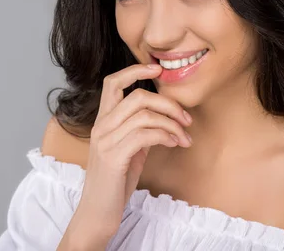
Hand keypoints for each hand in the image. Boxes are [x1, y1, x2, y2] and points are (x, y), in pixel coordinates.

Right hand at [73, 63, 192, 238]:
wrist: (97, 213)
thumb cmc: (115, 182)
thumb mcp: (127, 150)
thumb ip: (138, 131)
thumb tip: (164, 118)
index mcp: (102, 121)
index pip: (112, 82)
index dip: (135, 71)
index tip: (158, 70)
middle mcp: (100, 126)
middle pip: (137, 96)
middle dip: (168, 104)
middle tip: (186, 118)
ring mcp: (105, 141)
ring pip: (144, 114)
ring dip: (172, 123)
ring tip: (184, 136)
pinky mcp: (113, 157)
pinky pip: (145, 135)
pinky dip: (165, 135)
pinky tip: (174, 144)